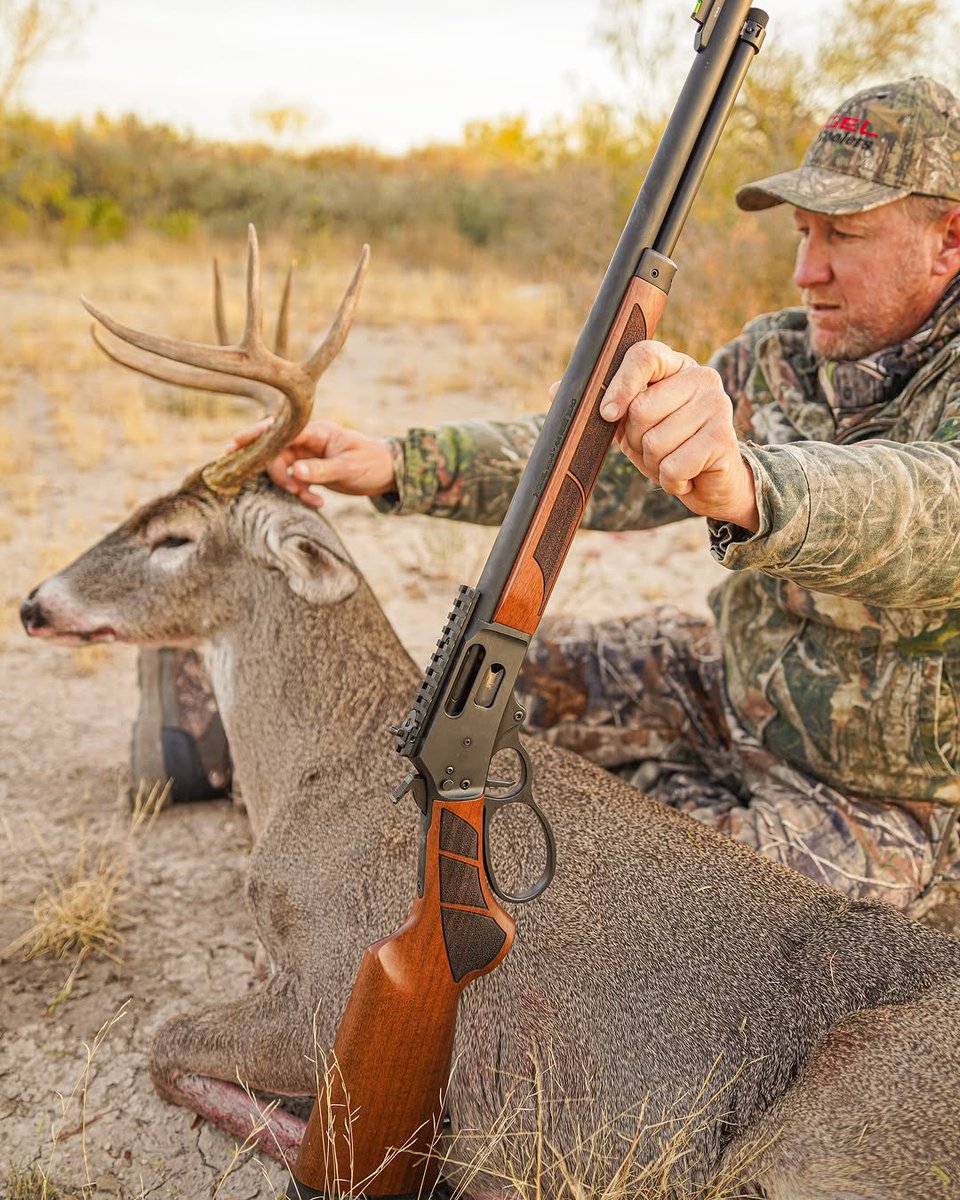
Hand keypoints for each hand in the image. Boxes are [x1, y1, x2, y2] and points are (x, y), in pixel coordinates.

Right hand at [232, 419, 396, 508]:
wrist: (388, 472)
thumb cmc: (372, 463)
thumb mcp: (349, 468)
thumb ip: (322, 470)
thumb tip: (295, 471)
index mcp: (316, 431)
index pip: (279, 430)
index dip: (255, 437)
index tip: (234, 446)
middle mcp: (308, 440)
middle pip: (275, 452)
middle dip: (277, 473)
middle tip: (292, 490)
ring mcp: (308, 454)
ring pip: (283, 469)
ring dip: (293, 487)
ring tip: (313, 499)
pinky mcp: (311, 469)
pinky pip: (295, 480)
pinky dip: (302, 493)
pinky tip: (319, 502)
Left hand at [597, 340, 758, 530]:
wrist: (711, 483)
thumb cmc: (668, 446)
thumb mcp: (630, 424)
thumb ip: (601, 404)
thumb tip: (556, 390)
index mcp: (675, 366)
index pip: (644, 355)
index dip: (620, 384)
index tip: (607, 414)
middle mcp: (701, 377)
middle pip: (641, 409)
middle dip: (636, 440)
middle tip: (655, 447)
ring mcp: (716, 405)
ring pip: (655, 442)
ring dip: (654, 464)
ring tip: (673, 460)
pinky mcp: (723, 439)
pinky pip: (673, 466)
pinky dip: (671, 480)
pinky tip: (685, 476)